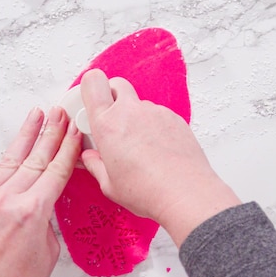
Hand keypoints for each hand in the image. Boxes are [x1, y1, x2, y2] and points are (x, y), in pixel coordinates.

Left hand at [0, 107, 80, 276]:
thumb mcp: (50, 251)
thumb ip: (48, 219)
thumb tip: (46, 200)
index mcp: (34, 212)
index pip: (57, 171)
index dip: (69, 148)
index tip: (76, 130)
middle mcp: (9, 201)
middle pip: (37, 159)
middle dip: (53, 133)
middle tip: (61, 113)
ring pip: (10, 159)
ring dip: (26, 134)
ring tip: (37, 114)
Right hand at [80, 69, 240, 246]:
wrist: (186, 193)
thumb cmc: (148, 191)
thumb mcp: (109, 185)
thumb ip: (96, 166)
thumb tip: (91, 159)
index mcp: (108, 124)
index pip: (93, 83)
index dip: (90, 88)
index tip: (89, 105)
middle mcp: (132, 111)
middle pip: (117, 85)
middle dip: (112, 97)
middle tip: (112, 123)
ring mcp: (156, 113)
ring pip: (140, 104)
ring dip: (135, 118)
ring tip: (140, 148)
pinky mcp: (176, 119)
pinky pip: (159, 116)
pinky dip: (155, 127)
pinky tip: (158, 151)